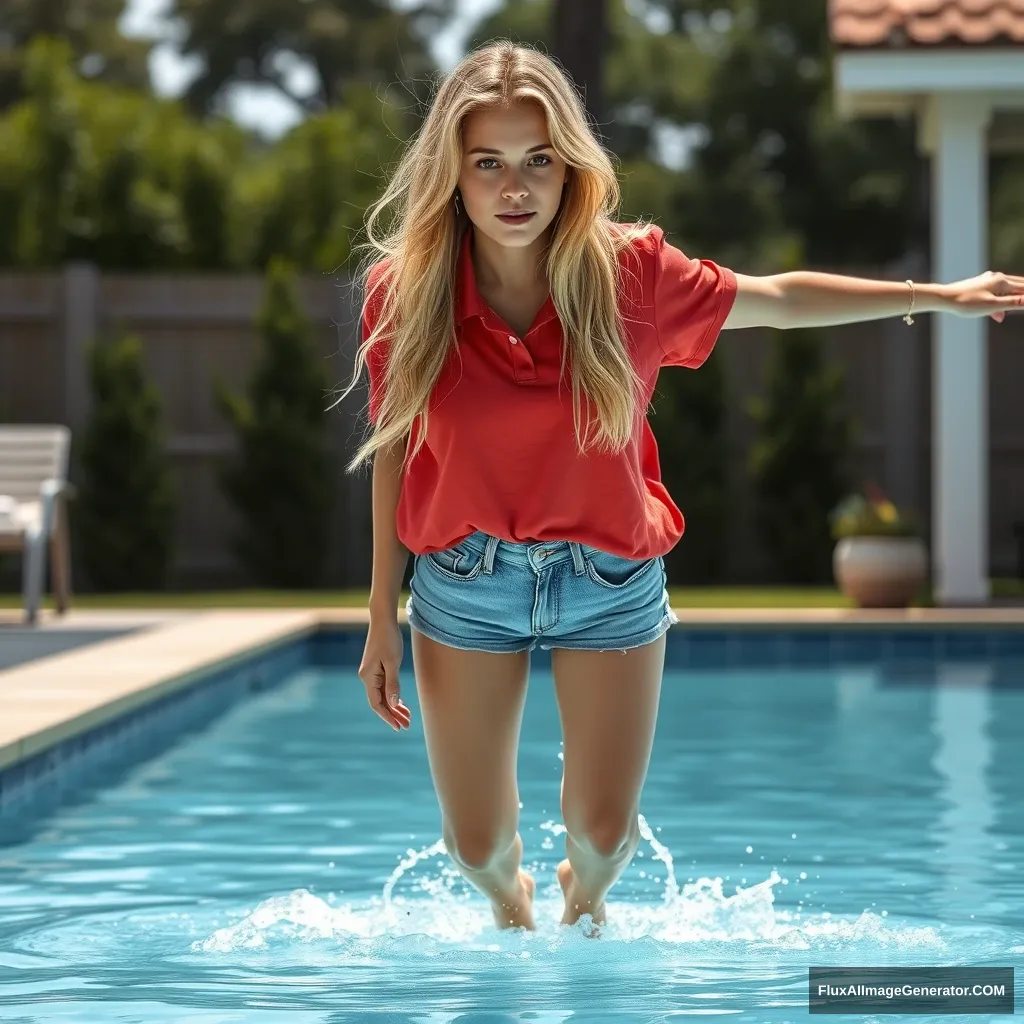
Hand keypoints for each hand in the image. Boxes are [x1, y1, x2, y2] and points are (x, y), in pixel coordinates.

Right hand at [358, 616, 411, 731]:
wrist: (383, 620)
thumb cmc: (389, 639)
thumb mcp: (393, 662)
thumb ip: (393, 684)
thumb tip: (393, 704)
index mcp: (368, 677)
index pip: (376, 704)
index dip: (387, 717)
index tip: (399, 727)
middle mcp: (367, 677)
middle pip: (380, 702)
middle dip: (393, 714)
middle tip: (407, 725)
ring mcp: (371, 673)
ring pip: (382, 695)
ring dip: (394, 707)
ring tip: (407, 717)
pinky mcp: (376, 668)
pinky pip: (383, 687)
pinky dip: (392, 696)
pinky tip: (401, 703)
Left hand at [941, 272, 1023, 321]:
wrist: (944, 298)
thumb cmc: (967, 303)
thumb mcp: (992, 305)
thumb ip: (1013, 303)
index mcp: (1002, 282)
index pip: (1023, 289)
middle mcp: (996, 278)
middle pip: (1018, 285)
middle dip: (1022, 295)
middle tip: (1023, 303)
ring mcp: (987, 280)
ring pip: (1007, 289)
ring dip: (1012, 299)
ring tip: (1016, 305)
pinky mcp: (979, 285)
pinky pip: (995, 292)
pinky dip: (1000, 301)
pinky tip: (997, 314)